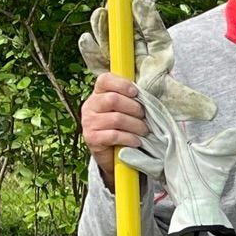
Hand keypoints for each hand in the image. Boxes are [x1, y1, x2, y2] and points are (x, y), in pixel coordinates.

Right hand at [80, 73, 147, 189]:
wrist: (111, 155)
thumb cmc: (121, 128)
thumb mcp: (124, 110)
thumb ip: (130, 99)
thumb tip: (147, 95)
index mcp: (97, 94)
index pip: (104, 80)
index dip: (122, 84)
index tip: (135, 92)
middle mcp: (90, 106)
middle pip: (113, 99)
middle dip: (134, 108)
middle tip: (143, 117)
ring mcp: (89, 122)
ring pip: (116, 118)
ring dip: (136, 125)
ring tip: (144, 131)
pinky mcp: (92, 138)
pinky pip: (114, 135)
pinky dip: (129, 138)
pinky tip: (137, 141)